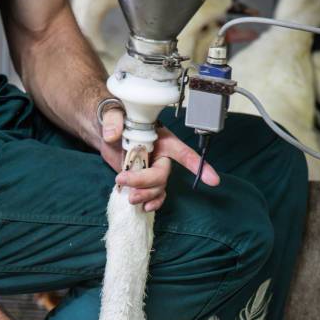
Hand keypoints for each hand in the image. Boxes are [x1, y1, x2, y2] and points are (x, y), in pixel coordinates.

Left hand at [100, 108, 219, 211]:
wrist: (107, 131)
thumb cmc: (117, 118)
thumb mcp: (115, 113)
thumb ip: (114, 120)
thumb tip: (112, 134)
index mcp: (162, 139)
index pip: (184, 153)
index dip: (198, 166)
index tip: (212, 180)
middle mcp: (161, 156)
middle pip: (162, 175)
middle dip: (145, 181)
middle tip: (123, 178)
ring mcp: (152, 169)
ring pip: (157, 188)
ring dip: (144, 195)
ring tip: (129, 196)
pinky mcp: (143, 180)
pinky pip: (154, 195)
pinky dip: (150, 202)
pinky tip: (143, 207)